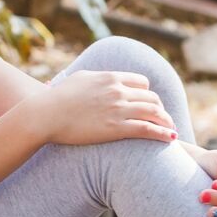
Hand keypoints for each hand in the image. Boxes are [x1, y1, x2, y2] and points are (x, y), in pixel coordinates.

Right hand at [10, 70, 178, 148]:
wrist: (46, 114)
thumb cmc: (57, 98)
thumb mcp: (79, 79)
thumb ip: (96, 77)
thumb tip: (100, 78)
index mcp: (110, 78)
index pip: (141, 83)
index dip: (147, 94)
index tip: (149, 104)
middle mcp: (118, 91)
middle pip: (151, 98)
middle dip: (159, 109)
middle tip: (162, 119)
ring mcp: (118, 109)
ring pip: (154, 112)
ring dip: (166, 121)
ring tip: (170, 130)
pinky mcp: (117, 128)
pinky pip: (148, 129)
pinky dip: (162, 133)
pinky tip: (170, 139)